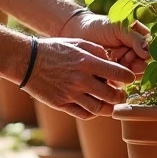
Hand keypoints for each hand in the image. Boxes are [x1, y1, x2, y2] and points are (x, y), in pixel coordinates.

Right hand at [20, 37, 134, 119]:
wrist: (27, 61)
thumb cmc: (53, 49)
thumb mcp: (76, 42)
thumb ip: (96, 51)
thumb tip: (112, 61)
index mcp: (87, 62)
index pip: (118, 74)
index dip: (128, 77)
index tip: (129, 78)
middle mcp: (81, 80)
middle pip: (112, 96)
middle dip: (120, 96)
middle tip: (121, 94)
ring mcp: (71, 94)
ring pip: (99, 108)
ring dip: (108, 107)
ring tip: (109, 103)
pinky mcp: (61, 104)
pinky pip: (84, 114)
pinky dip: (93, 113)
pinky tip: (94, 106)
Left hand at [62, 12, 149, 77]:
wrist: (80, 32)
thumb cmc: (100, 26)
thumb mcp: (120, 27)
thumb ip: (135, 38)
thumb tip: (148, 54)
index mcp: (141, 39)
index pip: (152, 52)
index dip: (143, 55)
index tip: (130, 52)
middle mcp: (136, 52)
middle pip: (144, 66)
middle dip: (133, 64)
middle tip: (123, 58)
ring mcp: (126, 63)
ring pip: (134, 74)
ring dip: (125, 69)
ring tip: (114, 58)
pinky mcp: (115, 72)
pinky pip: (122, 80)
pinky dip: (116, 76)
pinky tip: (109, 66)